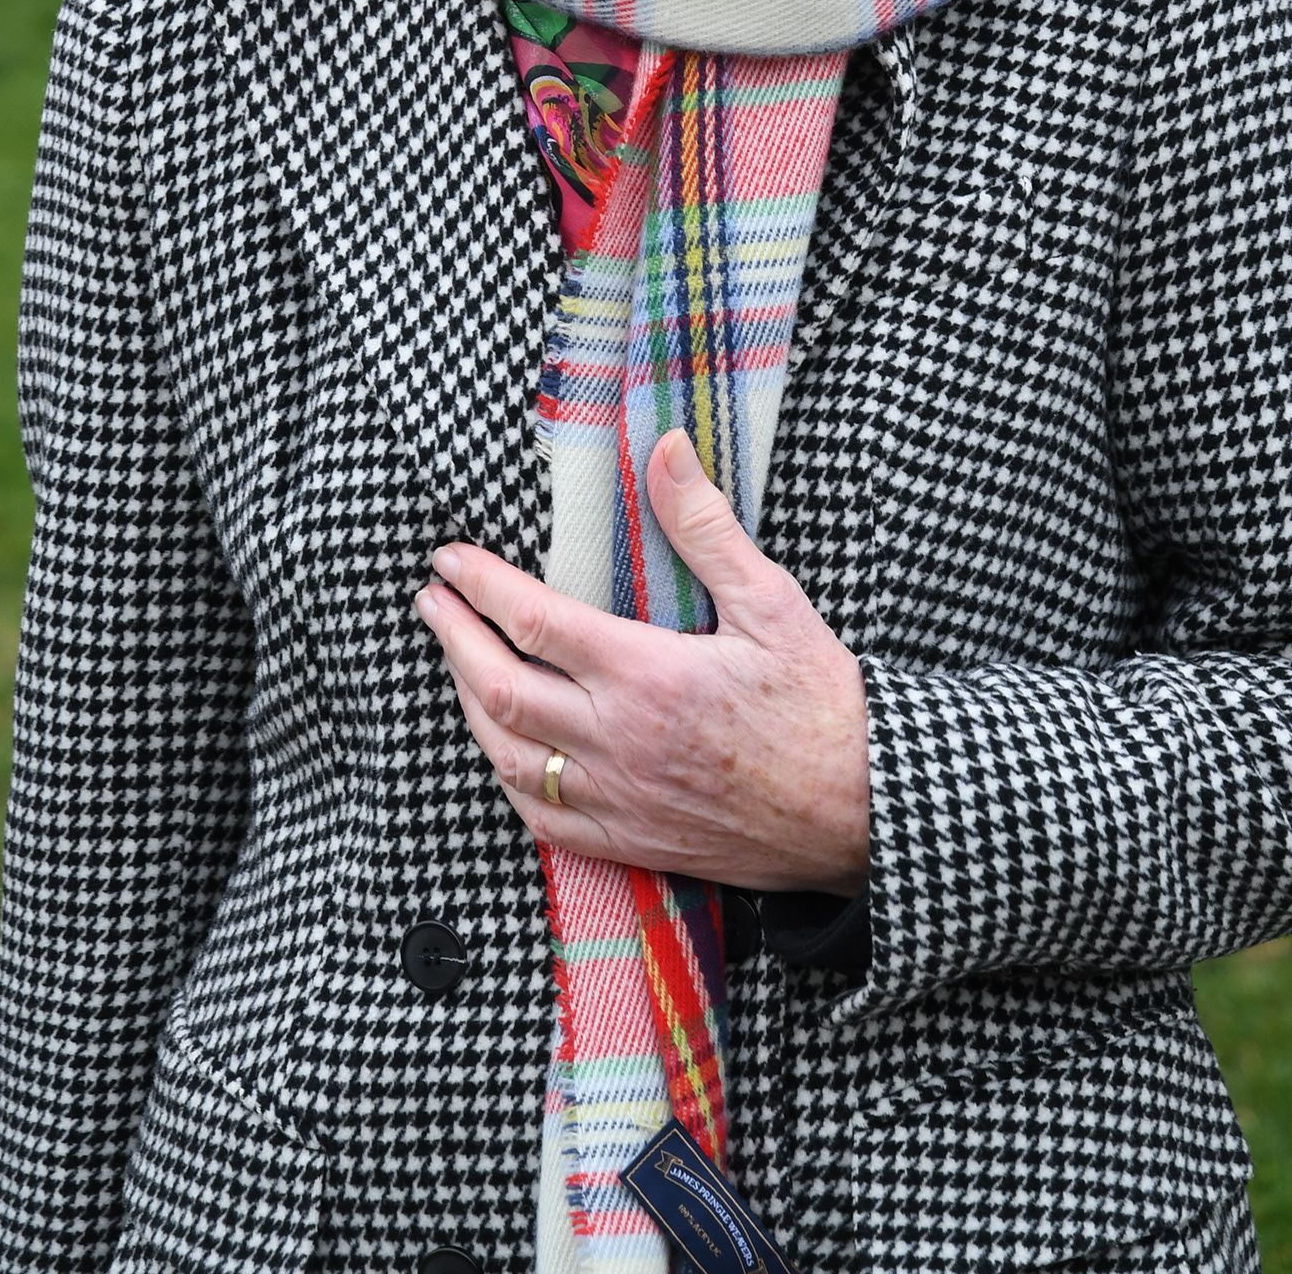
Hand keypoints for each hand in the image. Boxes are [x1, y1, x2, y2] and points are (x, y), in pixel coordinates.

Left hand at [414, 428, 869, 892]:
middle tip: (430, 602)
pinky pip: (543, 820)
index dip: (480, 586)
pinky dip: (507, 779)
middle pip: (500, 689)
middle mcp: (620, 742)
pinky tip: (501, 752)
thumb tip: (667, 449)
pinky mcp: (632, 843)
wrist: (861, 811)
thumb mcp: (772, 601)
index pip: (534, 621)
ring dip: (469, 705)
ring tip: (454, 663)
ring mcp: (621, 800)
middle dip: (453, 639)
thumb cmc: (821, 704)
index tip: (450, 560)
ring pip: (508, 758)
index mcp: (649, 676)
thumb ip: (706, 527)